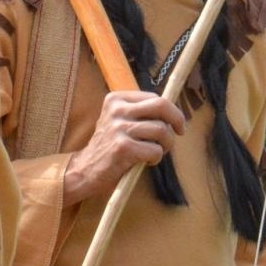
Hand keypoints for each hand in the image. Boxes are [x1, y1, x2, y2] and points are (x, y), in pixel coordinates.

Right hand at [64, 90, 185, 203]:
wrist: (85, 168)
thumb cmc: (109, 145)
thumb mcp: (118, 120)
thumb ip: (140, 112)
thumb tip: (173, 112)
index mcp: (116, 99)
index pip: (154, 97)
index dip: (171, 110)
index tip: (174, 123)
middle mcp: (117, 110)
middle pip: (161, 105)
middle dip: (177, 119)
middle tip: (180, 131)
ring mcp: (119, 128)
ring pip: (161, 130)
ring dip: (165, 145)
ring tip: (155, 152)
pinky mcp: (123, 148)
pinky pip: (155, 150)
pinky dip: (155, 158)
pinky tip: (145, 161)